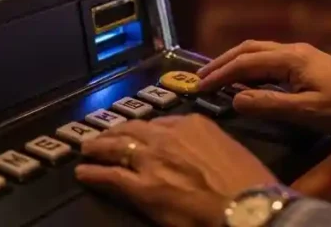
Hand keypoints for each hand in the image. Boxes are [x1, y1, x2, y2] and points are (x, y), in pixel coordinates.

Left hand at [75, 114, 278, 226]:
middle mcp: (168, 136)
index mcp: (193, 124)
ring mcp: (151, 160)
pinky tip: (82, 172)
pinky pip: (110, 175)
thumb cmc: (248, 183)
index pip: (161, 123)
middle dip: (116, 132)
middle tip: (104, 136)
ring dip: (99, 146)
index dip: (147, 130)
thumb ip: (207, 145)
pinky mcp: (141, 187)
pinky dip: (93, 172)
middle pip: (134, 129)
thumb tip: (199, 154)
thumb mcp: (230, 150)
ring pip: (117, 147)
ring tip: (88, 148)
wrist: (244, 207)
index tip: (140, 133)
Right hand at [198, 41, 330, 154]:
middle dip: (222, 61)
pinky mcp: (308, 63)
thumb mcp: (306, 111)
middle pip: (249, 49)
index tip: (199, 87)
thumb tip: (235, 99)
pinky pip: (270, 58)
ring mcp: (301, 54)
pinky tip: (248, 80)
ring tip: (217, 76)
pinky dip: (251, 66)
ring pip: (259, 51)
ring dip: (236, 62)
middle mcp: (293, 50)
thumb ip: (269, 104)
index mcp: (291, 58)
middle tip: (200, 77)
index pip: (245, 62)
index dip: (220, 74)